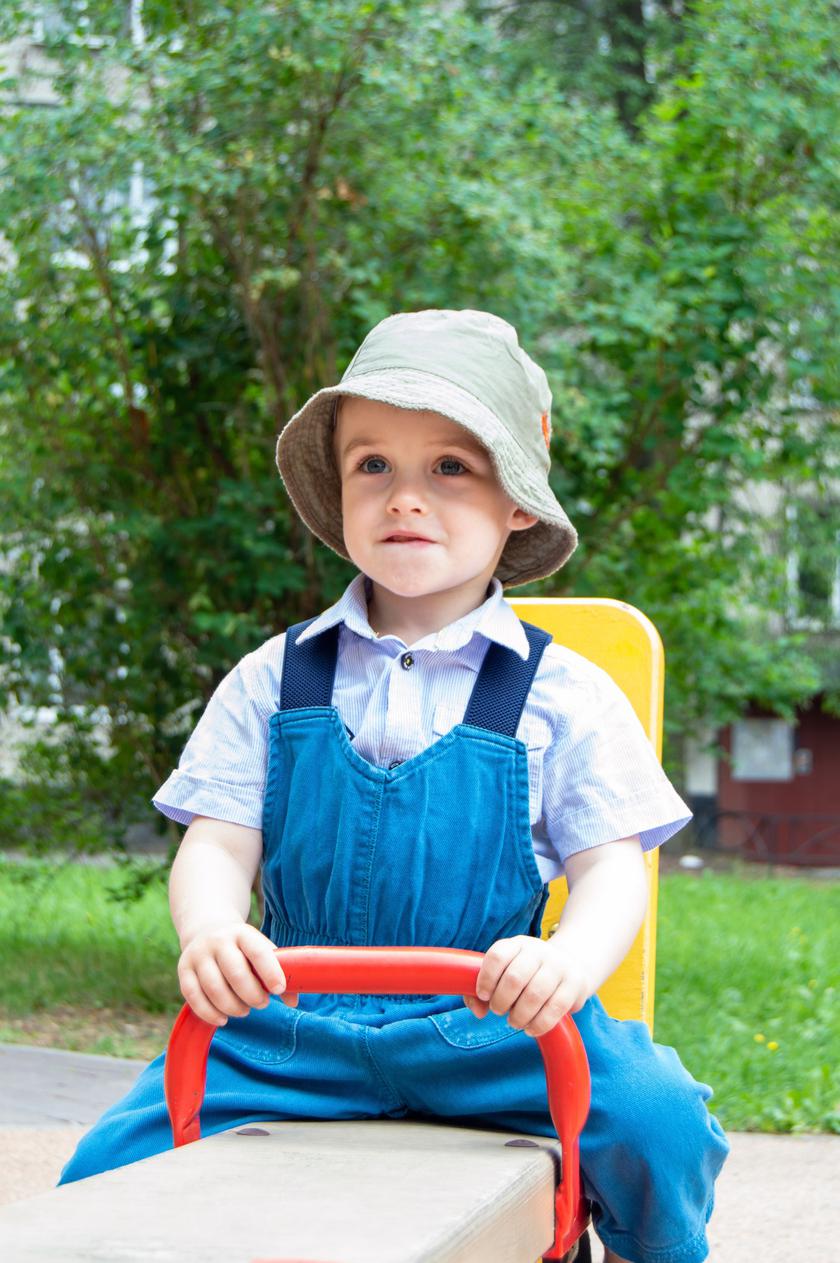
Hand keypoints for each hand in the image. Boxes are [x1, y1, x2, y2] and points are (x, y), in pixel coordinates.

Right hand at [177, 922, 298, 1025]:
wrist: (206, 930)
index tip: (279, 989)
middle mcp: (218, 941)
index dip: (270, 972)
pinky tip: (223, 1019)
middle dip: (252, 995)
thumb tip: (294, 1001)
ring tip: (244, 1011)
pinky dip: (209, 1013)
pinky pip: (193, 997)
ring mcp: (198, 955)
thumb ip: (278, 972)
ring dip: (233, 1007)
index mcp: (242, 933)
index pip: (258, 952)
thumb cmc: (242, 948)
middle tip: (262, 1004)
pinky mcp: (183, 970)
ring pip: (214, 988)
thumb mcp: (260, 950)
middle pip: (235, 973)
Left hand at [464, 935, 589, 1037]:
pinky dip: (538, 1024)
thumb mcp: (507, 970)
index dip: (486, 978)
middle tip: (499, 1010)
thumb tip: (477, 1011)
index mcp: (518, 944)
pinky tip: (530, 1028)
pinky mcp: (575, 985)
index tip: (483, 995)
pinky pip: (554, 1009)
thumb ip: (483, 989)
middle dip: (501, 1001)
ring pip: (534, 995)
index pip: (497, 956)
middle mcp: (539, 951)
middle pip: (514, 978)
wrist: (573, 963)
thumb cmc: (529, 973)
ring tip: (514, 1022)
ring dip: (519, 1016)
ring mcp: (559, 966)